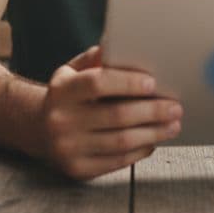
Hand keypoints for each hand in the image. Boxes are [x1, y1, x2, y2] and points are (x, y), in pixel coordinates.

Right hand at [32, 45, 181, 180]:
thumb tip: (124, 43)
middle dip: (152, 111)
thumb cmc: (67, 95)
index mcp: (62, 91)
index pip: (98, 83)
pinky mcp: (78, 169)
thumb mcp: (73, 71)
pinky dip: (141, 150)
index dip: (127, 82)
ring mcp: (68, 148)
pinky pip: (117, 161)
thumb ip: (97, 58)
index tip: (153, 82)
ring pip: (121, 142)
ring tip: (173, 125)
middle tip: (175, 107)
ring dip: (154, 133)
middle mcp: (61, 120)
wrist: (37, 129)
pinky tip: (154, 140)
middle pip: (116, 115)